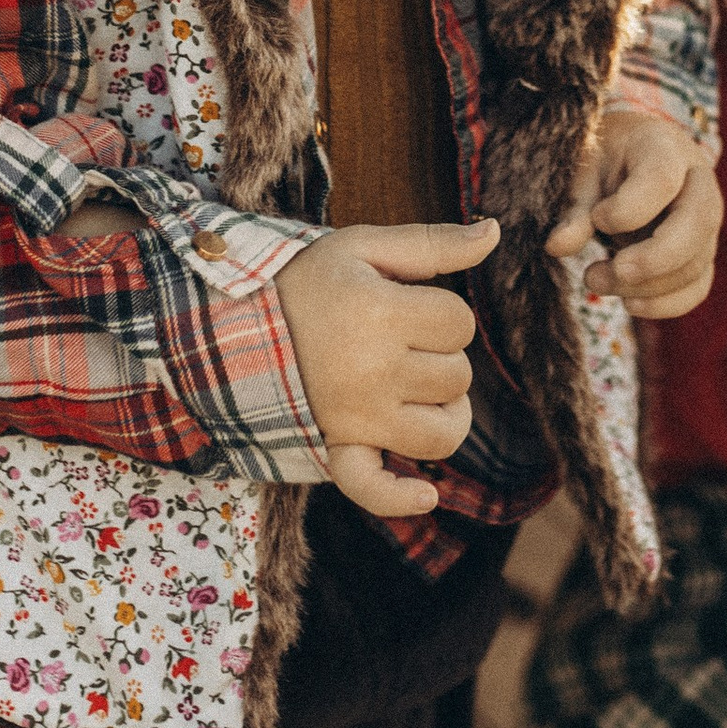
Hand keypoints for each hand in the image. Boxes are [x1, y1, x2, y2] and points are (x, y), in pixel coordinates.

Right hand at [279, 218, 496, 520]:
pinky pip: (373, 486)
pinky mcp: (338, 447)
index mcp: (381, 314)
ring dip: (441, 410)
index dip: (443, 311)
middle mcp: (373, 371)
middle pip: (457, 375)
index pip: (460, 323)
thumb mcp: (364, 246)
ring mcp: (357, 417)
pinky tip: (426, 495)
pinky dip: (399, 497)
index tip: (407, 304)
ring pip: (443, 432)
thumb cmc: (306, 281)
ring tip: (417, 388)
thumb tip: (494, 230)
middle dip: (438, 354)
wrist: (232, 324)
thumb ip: (433, 242)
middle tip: (397, 339)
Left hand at [546, 106, 721, 320]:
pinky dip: (665, 304)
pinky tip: (629, 304)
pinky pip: (697, 286)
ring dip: (645, 286)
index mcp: (665, 148)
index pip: (662, 179)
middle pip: (696, 224)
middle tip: (604, 273)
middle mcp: (698, 183)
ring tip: (595, 281)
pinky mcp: (703, 252)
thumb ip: (576, 209)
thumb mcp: (586, 173)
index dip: (628, 209)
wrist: (633, 157)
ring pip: (694, 262)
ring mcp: (707, 221)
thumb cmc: (606, 162)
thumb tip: (557, 247)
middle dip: (651, 259)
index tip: (597, 220)